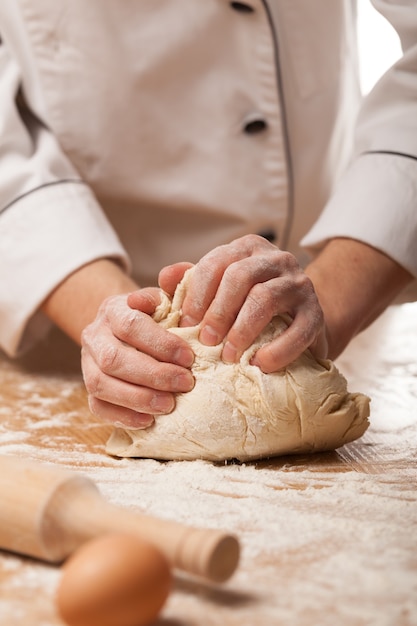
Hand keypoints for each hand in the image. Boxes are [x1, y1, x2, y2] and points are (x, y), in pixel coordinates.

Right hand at [81, 289, 193, 429]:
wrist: (129, 329)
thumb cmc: (157, 315)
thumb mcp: (166, 296)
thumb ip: (175, 284)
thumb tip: (175, 274)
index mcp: (114, 309)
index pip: (131, 326)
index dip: (161, 344)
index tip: (190, 358)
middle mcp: (94, 335)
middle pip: (114, 359)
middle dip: (153, 375)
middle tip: (186, 384)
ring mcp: (87, 363)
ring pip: (101, 384)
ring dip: (137, 398)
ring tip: (170, 405)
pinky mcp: (89, 388)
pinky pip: (97, 406)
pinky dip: (122, 416)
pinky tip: (149, 420)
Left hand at [160, 234, 326, 371]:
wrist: (299, 324)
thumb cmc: (248, 310)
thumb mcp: (217, 294)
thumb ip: (186, 286)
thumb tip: (151, 287)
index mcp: (246, 250)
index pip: (216, 262)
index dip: (195, 295)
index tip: (182, 326)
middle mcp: (275, 259)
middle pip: (240, 276)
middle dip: (216, 311)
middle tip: (203, 342)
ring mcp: (300, 284)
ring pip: (266, 297)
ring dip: (241, 330)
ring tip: (229, 356)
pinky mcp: (316, 315)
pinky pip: (298, 330)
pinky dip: (276, 350)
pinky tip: (259, 365)